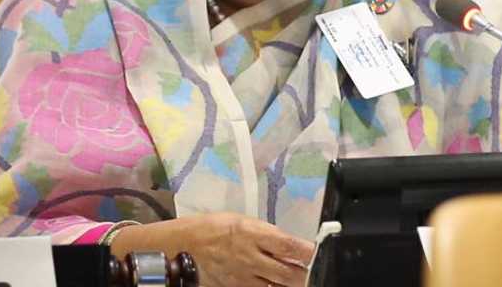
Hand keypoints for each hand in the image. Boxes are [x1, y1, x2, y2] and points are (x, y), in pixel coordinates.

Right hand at [111, 212, 314, 286]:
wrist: (180, 246)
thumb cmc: (212, 227)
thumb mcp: (241, 221)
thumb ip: (265, 235)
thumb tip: (288, 245)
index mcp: (255, 233)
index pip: (290, 246)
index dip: (309, 252)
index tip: (321, 253)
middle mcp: (252, 257)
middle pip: (289, 272)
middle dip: (306, 275)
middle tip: (316, 272)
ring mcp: (244, 277)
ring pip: (277, 286)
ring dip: (291, 284)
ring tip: (302, 281)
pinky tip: (276, 286)